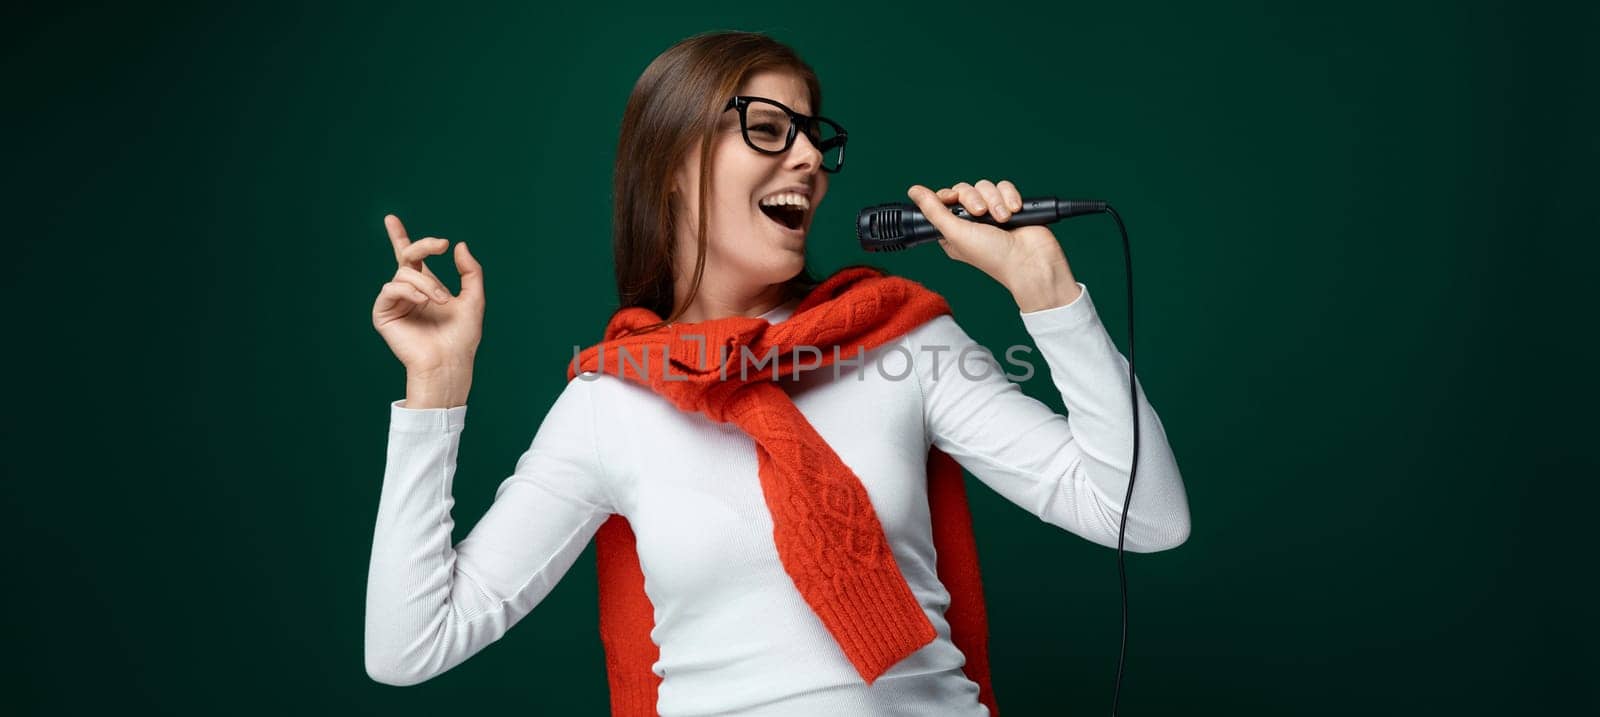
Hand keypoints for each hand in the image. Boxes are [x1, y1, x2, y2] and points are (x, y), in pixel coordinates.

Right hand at [370, 214, 484, 374]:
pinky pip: (390, 289)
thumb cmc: (462, 337)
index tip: (391, 219)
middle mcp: (409, 291)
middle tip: (441, 244)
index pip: (411, 257)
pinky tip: (422, 301)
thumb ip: (470, 271)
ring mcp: (396, 302)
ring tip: (442, 302)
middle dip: (423, 245)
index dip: (398, 237)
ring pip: (404, 273)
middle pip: (407, 256)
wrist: (450, 362)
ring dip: (427, 284)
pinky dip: (408, 291)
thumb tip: (459, 245)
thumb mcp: (474, 299)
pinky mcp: (384, 314)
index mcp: (427, 286)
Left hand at [906, 179, 1079, 308]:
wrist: (1031, 260)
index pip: (943, 200)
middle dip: (974, 199)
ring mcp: (992, 213)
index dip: (947, 196)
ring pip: (985, 187)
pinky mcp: (1011, 206)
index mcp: (953, 230)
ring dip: (995, 201)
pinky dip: (1010, 197)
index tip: (952, 200)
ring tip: (1003, 219)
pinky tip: (1015, 211)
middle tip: (981, 214)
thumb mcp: (955, 233)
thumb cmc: (993, 256)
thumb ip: (933, 211)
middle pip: (964, 190)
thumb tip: (914, 191)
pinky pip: (1004, 187)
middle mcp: (971, 222)